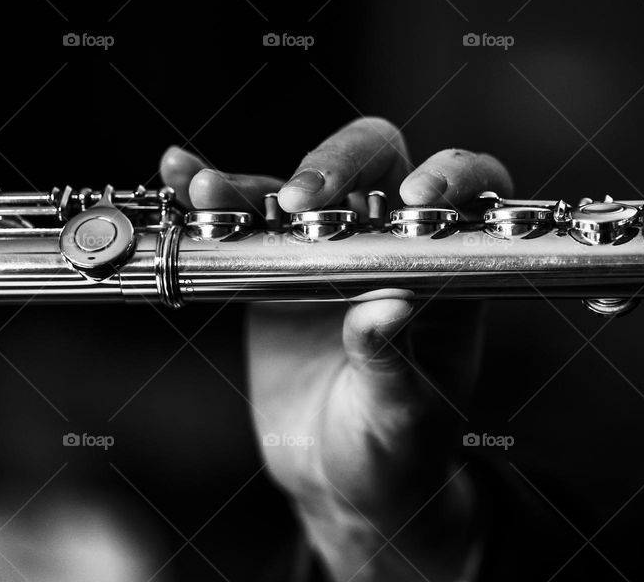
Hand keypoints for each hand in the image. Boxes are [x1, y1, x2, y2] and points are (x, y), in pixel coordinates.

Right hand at [159, 117, 511, 580]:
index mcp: (447, 274)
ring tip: (210, 193)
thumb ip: (395, 362)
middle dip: (339, 166)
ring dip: (252, 182)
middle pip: (376, 166)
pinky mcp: (276, 267)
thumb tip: (389, 308)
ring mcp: (330, 252)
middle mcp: (391, 247)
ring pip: (299, 187)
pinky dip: (213, 196)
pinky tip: (181, 177)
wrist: (339, 479)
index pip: (462, 201)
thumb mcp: (402, 414)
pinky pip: (244, 220)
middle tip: (301, 202)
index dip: (450, 179)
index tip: (416, 198)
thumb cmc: (395, 448)